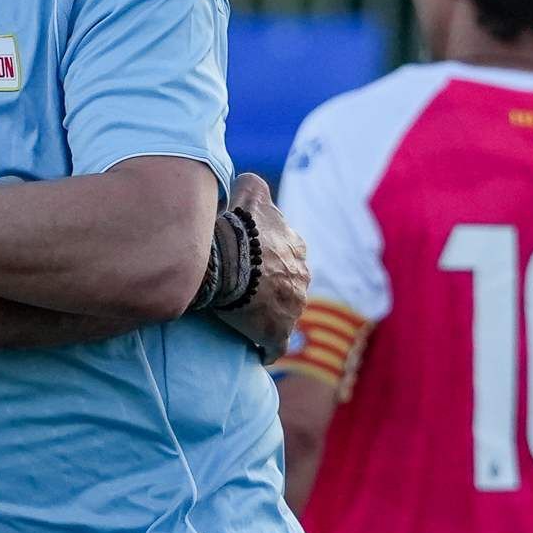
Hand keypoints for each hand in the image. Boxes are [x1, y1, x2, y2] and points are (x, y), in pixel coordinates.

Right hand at [223, 173, 307, 358]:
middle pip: (289, 284)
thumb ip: (254, 185)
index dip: (269, 258)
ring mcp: (293, 306)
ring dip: (270, 316)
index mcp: (295, 247)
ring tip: (248, 320)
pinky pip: (274, 345)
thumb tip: (249, 181)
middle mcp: (301, 276)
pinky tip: (259, 352)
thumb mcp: (249, 194)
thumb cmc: (238, 228)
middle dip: (274, 289)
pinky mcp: (278, 332)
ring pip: (285, 313)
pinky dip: (267, 348)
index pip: (286, 253)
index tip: (251, 263)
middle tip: (247, 292)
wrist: (231, 262)